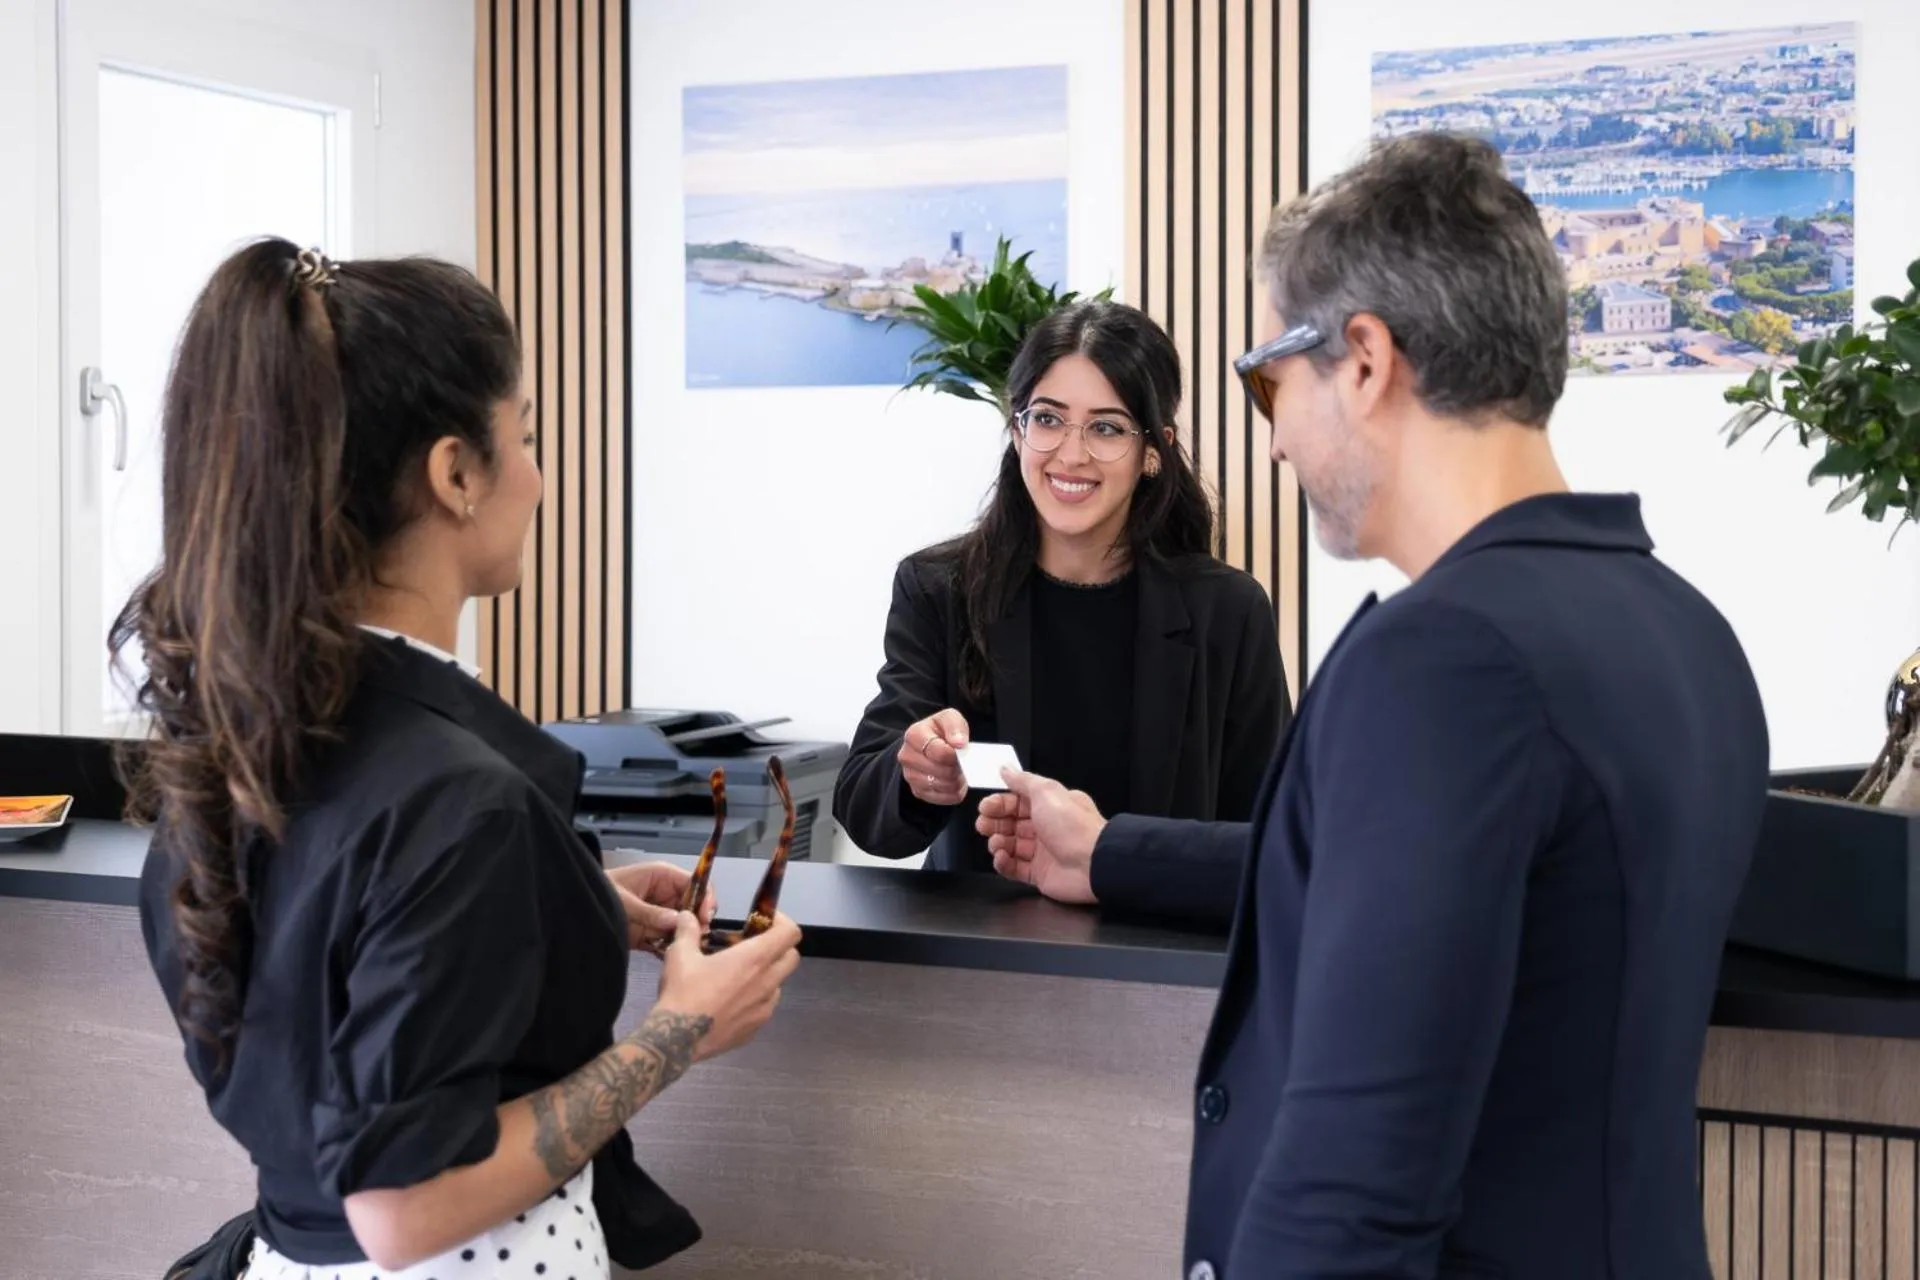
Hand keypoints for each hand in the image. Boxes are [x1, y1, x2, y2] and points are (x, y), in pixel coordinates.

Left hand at [607, 861, 716, 949]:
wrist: (577, 907)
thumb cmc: (599, 893)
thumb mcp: (624, 901)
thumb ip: (650, 912)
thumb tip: (677, 921)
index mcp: (662, 877)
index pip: (695, 883)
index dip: (705, 898)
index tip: (705, 917)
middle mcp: (665, 895)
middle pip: (693, 907)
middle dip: (697, 922)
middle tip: (697, 938)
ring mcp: (660, 914)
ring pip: (684, 926)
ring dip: (685, 937)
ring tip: (684, 949)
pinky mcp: (652, 932)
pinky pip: (669, 940)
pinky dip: (671, 948)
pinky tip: (672, 956)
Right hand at [653, 910, 802, 1062]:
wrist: (677, 1039)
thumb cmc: (683, 991)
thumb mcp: (680, 954)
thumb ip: (688, 931)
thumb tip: (687, 915)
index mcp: (755, 959)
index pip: (791, 933)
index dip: (782, 922)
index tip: (762, 922)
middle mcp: (767, 982)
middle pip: (792, 957)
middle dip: (778, 947)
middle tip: (752, 946)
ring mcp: (765, 1008)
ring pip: (779, 984)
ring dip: (767, 974)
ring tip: (738, 976)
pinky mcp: (756, 1028)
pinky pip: (765, 1007)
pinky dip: (756, 998)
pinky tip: (730, 1001)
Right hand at [897, 708, 969, 805]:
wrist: (930, 744)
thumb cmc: (941, 731)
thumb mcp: (949, 718)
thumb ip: (955, 726)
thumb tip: (958, 744)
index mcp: (913, 735)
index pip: (938, 752)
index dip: (955, 755)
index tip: (961, 751)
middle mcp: (907, 757)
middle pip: (942, 772)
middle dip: (957, 768)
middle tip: (962, 762)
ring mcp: (910, 776)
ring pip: (942, 786)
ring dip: (957, 781)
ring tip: (959, 771)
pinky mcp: (918, 791)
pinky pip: (943, 799)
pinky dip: (954, 792)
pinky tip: (955, 781)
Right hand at [975, 768, 1107, 905]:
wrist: (1093, 863)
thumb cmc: (1074, 826)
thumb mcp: (1046, 792)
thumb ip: (1022, 780)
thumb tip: (1006, 769)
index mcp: (1050, 805)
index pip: (1017, 802)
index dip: (999, 804)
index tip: (985, 807)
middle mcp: (1046, 827)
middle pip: (1011, 823)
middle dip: (994, 823)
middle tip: (983, 824)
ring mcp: (1042, 852)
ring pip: (1010, 845)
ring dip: (997, 842)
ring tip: (996, 843)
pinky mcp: (1039, 874)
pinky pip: (1014, 868)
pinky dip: (1003, 863)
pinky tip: (1000, 857)